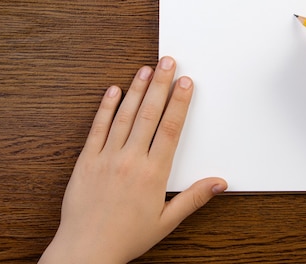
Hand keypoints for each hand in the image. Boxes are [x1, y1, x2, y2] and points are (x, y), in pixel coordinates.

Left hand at [39, 57, 226, 263]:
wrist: (86, 251)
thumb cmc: (126, 237)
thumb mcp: (167, 221)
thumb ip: (193, 198)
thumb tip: (219, 183)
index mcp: (153, 173)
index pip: (171, 128)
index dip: (180, 102)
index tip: (186, 82)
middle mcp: (131, 160)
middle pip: (149, 114)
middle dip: (162, 85)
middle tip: (168, 62)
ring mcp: (107, 157)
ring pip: (124, 116)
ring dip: (137, 89)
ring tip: (146, 69)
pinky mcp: (86, 160)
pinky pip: (97, 128)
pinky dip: (105, 108)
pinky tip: (113, 90)